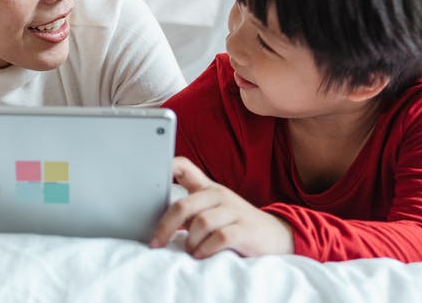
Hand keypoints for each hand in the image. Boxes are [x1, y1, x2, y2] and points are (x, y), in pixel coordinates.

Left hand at [149, 157, 293, 258]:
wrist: (275, 235)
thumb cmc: (234, 223)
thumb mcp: (211, 211)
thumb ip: (189, 210)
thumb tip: (158, 220)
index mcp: (207, 188)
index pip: (184, 166)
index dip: (165, 167)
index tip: (146, 176)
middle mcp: (219, 195)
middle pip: (184, 205)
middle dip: (166, 226)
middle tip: (157, 242)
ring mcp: (234, 210)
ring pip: (201, 223)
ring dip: (190, 241)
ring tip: (190, 250)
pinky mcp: (246, 229)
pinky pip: (220, 237)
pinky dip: (206, 248)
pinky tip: (202, 253)